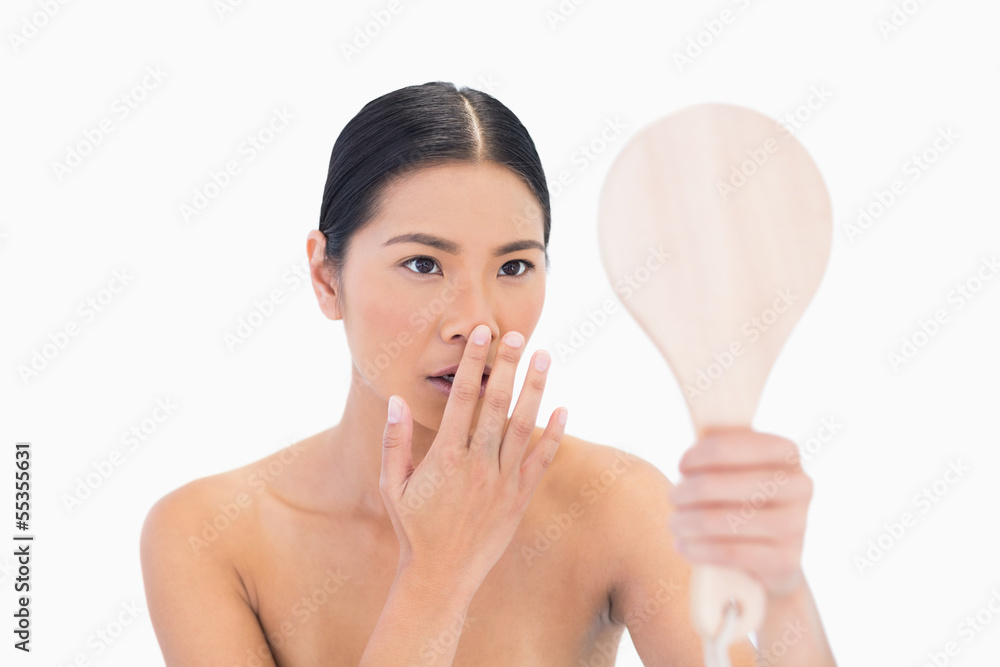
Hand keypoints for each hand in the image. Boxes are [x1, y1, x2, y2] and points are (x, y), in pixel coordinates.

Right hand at [379, 323, 566, 594]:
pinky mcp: (519, 500)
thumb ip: (394, 441)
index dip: (473, 363)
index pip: (462, 399)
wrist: (440, 577)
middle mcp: (477, 466)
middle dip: (507, 365)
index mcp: (445, 458)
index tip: (481, 336)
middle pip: (496, 404)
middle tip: (517, 334)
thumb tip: (396, 399)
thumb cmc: (413, 529)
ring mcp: (502, 483)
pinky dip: (554, 436)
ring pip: (523, 426)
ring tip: (544, 357)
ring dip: (535, 389)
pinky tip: (564, 410)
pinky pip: (540, 462)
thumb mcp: (391, 485)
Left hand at [668, 428, 813, 598]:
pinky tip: (683, 546)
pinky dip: (698, 549)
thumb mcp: (737, 466)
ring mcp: (796, 525)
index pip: (727, 445)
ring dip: (686, 522)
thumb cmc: (745, 497)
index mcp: (786, 452)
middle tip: (672, 498)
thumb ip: (718, 451)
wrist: (772, 553)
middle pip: (719, 484)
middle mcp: (799, 486)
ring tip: (674, 523)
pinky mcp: (785, 560)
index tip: (681, 466)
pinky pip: (729, 552)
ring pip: (721, 521)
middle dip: (685, 492)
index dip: (697, 456)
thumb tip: (687, 458)